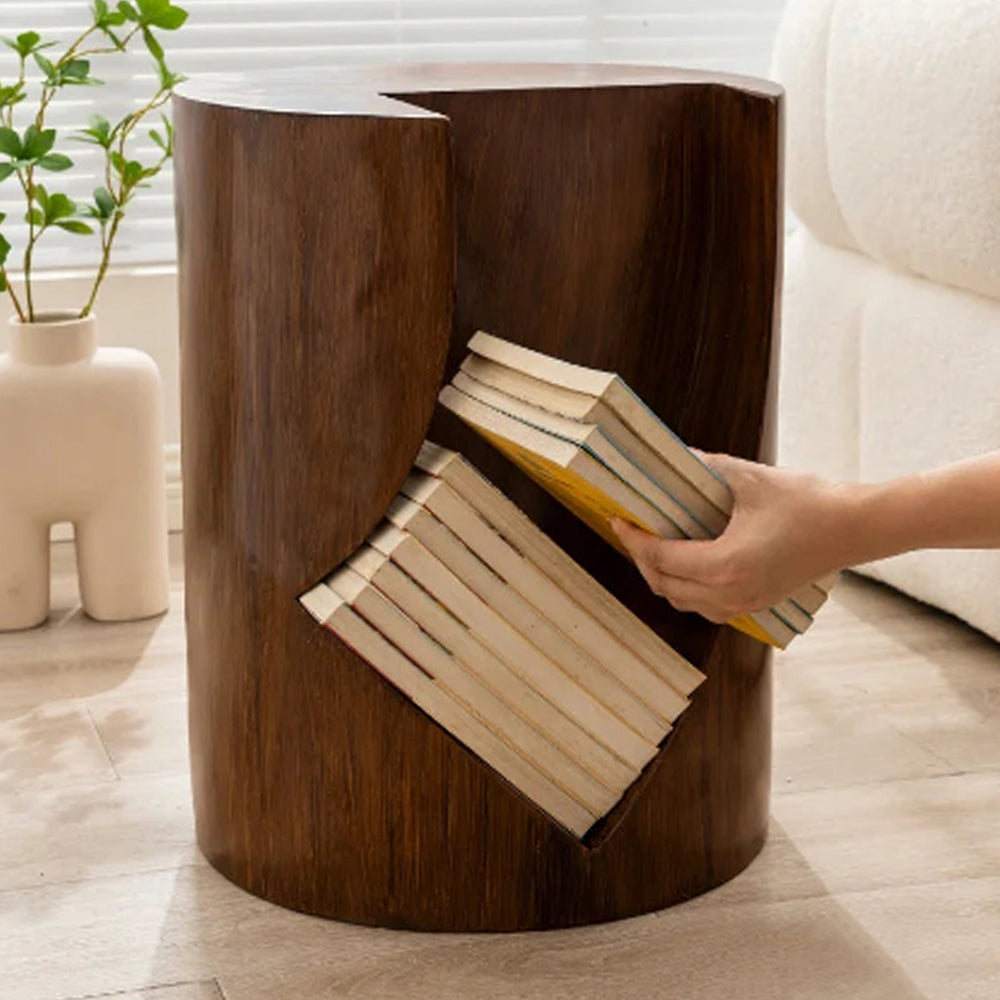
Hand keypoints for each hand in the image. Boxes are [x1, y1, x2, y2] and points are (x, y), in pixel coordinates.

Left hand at [611, 454, 853, 621]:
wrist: (856, 528)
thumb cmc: (809, 502)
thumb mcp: (751, 479)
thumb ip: (709, 467)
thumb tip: (678, 455)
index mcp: (724, 565)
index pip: (661, 558)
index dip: (634, 540)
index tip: (619, 520)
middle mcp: (730, 593)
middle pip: (665, 585)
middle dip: (642, 560)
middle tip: (632, 532)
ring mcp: (744, 604)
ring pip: (684, 602)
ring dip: (662, 578)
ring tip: (653, 548)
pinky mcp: (756, 604)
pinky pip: (706, 606)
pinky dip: (687, 589)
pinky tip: (686, 564)